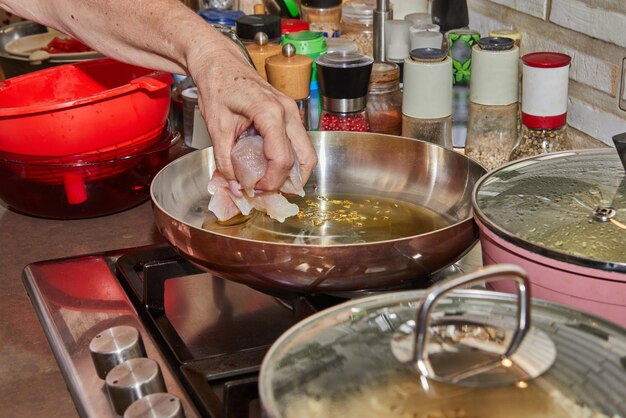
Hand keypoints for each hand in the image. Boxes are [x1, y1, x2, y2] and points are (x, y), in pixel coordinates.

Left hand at [186, 33, 316, 191]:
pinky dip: (289, 159)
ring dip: (292, 171)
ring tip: (269, 180)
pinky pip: (298, 142)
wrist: (219, 61)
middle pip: (305, 158)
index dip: (271, 181)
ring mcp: (292, 111)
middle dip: (289, 181)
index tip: (254, 189)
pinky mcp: (289, 113)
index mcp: (270, 113)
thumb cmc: (217, 86)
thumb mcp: (216, 127)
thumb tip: (236, 187)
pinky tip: (269, 165)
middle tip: (267, 190)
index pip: (282, 159)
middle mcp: (288, 112)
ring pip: (306, 151)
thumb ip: (226, 160)